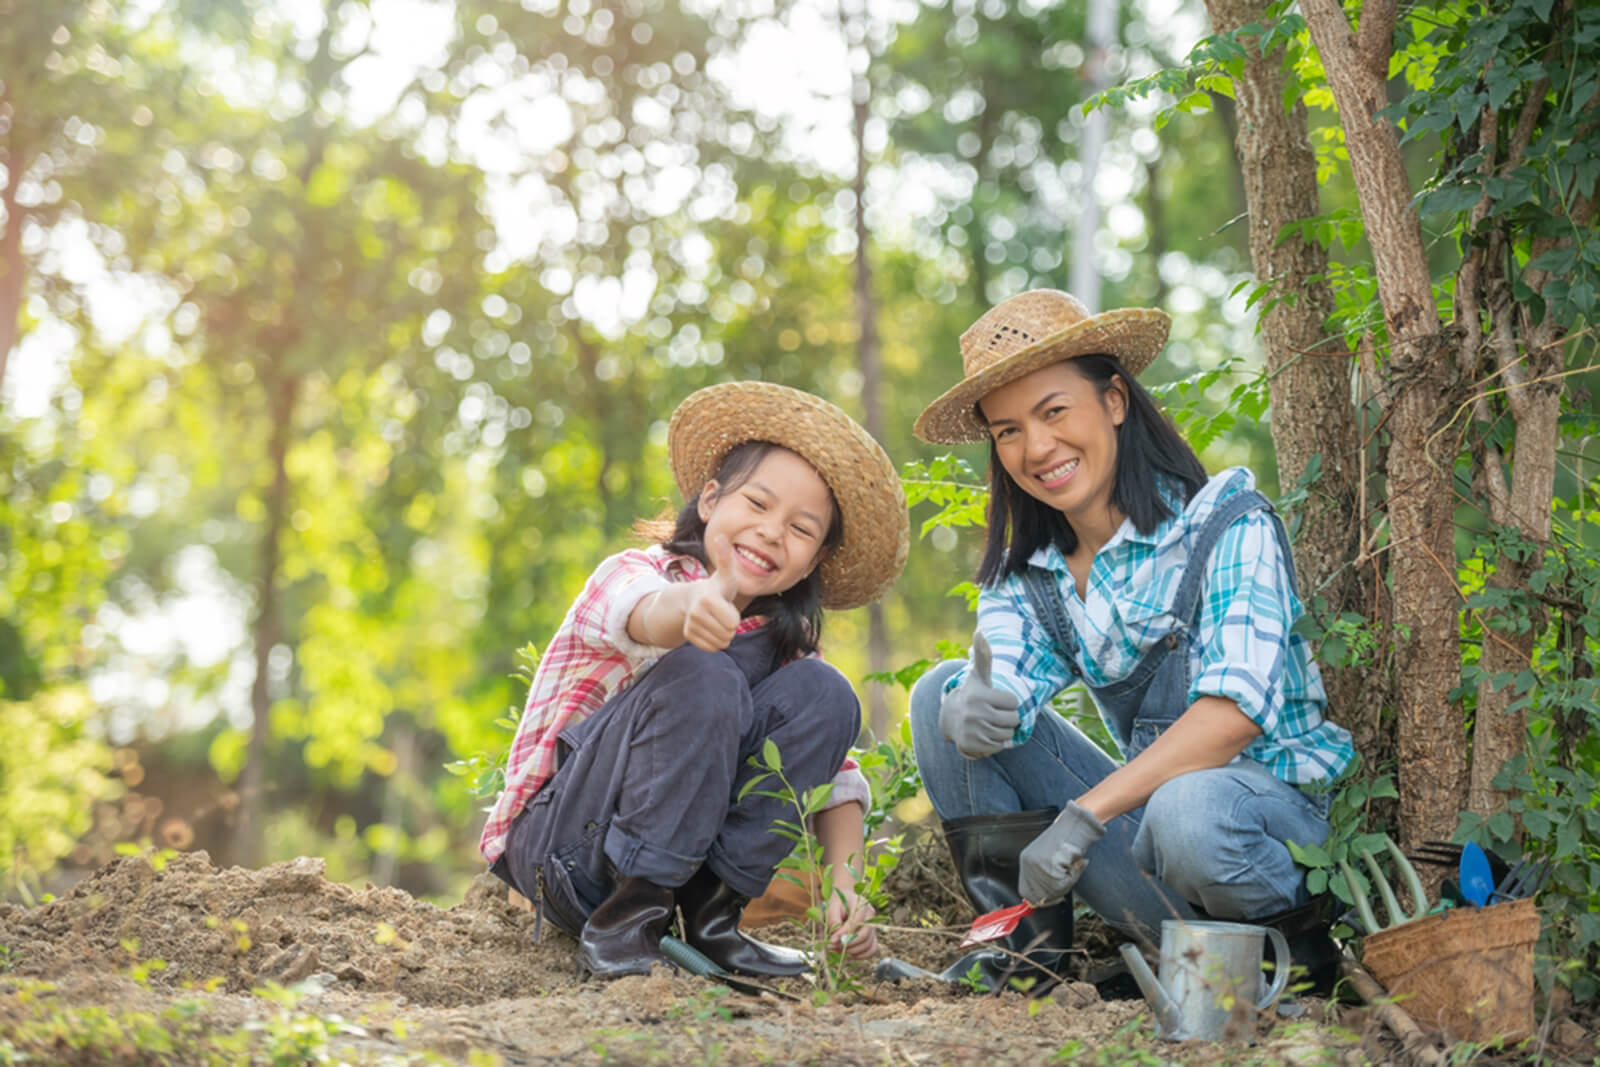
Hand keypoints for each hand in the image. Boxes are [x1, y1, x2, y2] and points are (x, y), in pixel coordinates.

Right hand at [682, 535, 742, 650]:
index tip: (726, 604)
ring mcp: (690, 625)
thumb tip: (720, 536)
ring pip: (721, 643)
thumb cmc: (717, 587)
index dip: (735, 616)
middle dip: (730, 626)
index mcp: (708, 599)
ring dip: (723, 634)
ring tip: (716, 619)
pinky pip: (712, 648)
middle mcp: (696, 613)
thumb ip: (726, 558)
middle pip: (728, 634)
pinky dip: (715, 641)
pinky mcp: (688, 636)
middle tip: (722, 612)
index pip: (733, 623)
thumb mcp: (726, 575)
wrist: (695, 599)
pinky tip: (710, 628)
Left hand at [825, 882, 878, 958]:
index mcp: (862, 904)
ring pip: (868, 944)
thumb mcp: (832, 907)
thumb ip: (833, 921)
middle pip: (865, 935)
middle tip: (833, 947)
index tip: (831, 940)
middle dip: (848, 945)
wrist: (845, 898)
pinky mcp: (872, 935)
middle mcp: (871, 916)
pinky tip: (849, 955)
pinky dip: (861, 955)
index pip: (856, 922)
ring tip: (837, 951)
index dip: (844, 934)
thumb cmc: (838, 902)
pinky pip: (872, 949)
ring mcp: (873, 926)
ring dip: (852, 952)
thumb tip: (835, 940)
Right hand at [938, 631, 1020, 758]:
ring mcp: (972, 731)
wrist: (950, 719)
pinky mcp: (971, 746)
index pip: (1014, 703)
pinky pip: (999, 747)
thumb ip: (983, 655)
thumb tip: (980, 631)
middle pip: (1014, 720)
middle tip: (993, 714)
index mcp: (979, 695)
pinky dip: (996, 743)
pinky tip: (984, 735)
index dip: (1008, 702)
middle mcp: (974, 713)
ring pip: (1008, 735)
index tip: (994, 700)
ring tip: (988, 724)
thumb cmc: (972, 694)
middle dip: (1008, 718)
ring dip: (1003, 731)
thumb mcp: (979, 675)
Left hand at [1018, 800, 1105, 906]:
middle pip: (1038, 895)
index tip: (1050, 898)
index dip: (1038, 899)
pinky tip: (1073, 865)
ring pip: (1051, 892)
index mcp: (1026, 860)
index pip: (1025, 891)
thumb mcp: (1048, 859)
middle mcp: (1028, 863)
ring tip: (1070, 869)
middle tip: (1065, 884)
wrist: (1075, 825)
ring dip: (1064, 885)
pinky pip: (1061, 886)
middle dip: (1053, 895)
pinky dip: (1071, 879)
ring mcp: (1037, 865)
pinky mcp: (1049, 866)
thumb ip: (1043, 878)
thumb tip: (1042, 901)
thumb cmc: (1065, 841)